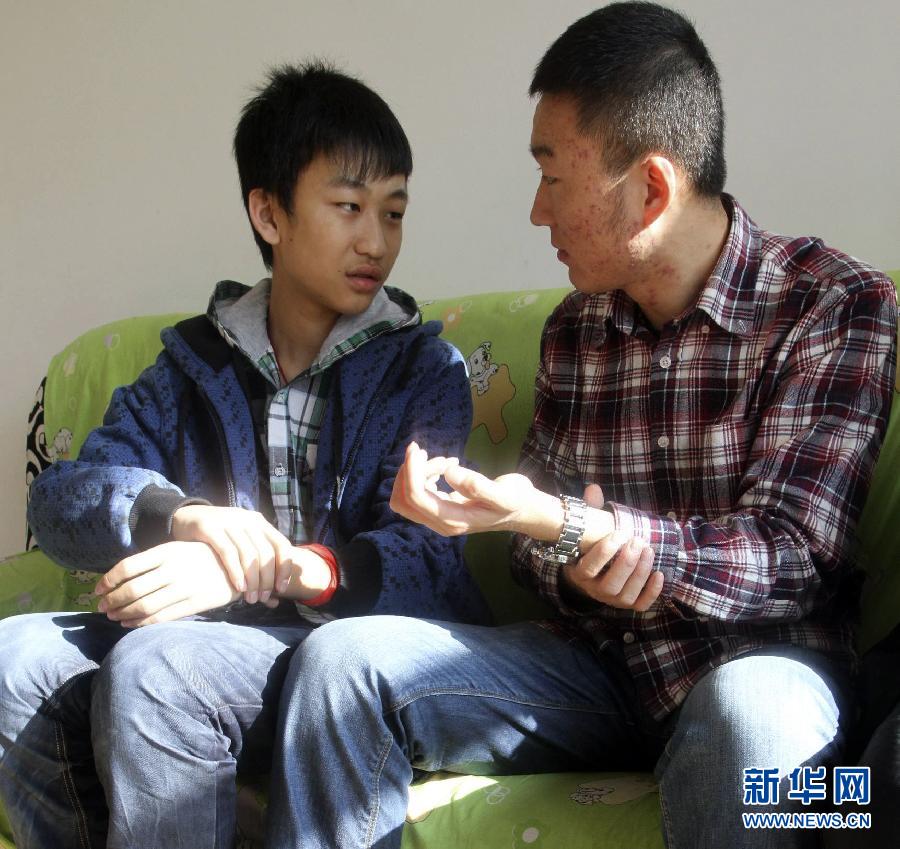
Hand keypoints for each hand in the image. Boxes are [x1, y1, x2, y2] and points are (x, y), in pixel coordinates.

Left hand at [94, 541, 241, 626]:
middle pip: (132, 589)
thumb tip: (119, 577)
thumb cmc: (201, 557)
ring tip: (114, 617)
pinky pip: (161, 617)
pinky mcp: (194, 603)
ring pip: (144, 605)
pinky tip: (130, 623)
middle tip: (102, 608)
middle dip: (112, 601)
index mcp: (166, 551)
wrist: (238, 566)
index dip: (108, 580)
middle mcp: (173, 569)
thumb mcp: (178, 549)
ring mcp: (184, 587)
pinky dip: (141, 622)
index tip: (97, 590)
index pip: (127, 567)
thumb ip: (152, 561)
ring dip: (123, 613)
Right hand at [171, 505, 293, 603]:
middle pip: (266, 553)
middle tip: (262, 598)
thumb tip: (275, 602)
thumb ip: (257, 567)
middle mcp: (247, 520)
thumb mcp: (241, 545)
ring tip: (250, 599)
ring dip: (253, 580)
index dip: (284, 568)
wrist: (186, 517)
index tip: (281, 589)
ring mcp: (230, 522)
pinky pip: (228, 552)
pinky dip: (236, 572)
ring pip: (249, 554)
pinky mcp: (210, 528)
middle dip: (267, 580)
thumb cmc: (219, 540)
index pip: (282, 545)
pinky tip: (239, 588)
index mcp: (259, 522)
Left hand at [390, 442, 557, 536]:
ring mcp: (438, 516)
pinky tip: (447, 465)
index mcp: (452, 520)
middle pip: (403, 500)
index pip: (415, 497)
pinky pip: (418, 491)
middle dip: (412, 472)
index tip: (417, 449)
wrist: (523, 510)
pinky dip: (424, 473)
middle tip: (437, 455)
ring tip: (447, 460)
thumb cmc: (515, 500)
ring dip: (418, 472)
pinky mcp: (439, 507)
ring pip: (407, 495)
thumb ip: (477, 485)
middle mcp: (440, 522)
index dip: (410, 472)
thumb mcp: (503, 493)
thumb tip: (448, 473)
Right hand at [560, 484, 662, 611]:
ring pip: (626, 594)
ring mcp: (611, 600)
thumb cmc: (588, 549)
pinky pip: (640, 605)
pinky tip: (660, 574)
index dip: (605, 552)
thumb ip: (590, 511)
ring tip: (648, 550)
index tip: (619, 534)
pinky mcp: (627, 605)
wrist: (588, 578)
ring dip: (640, 573)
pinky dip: (652, 592)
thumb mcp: (586, 532)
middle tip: (638, 541)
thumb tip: (594, 488)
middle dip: (627, 562)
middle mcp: (594, 590)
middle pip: (611, 583)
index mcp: (580, 573)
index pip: (590, 567)